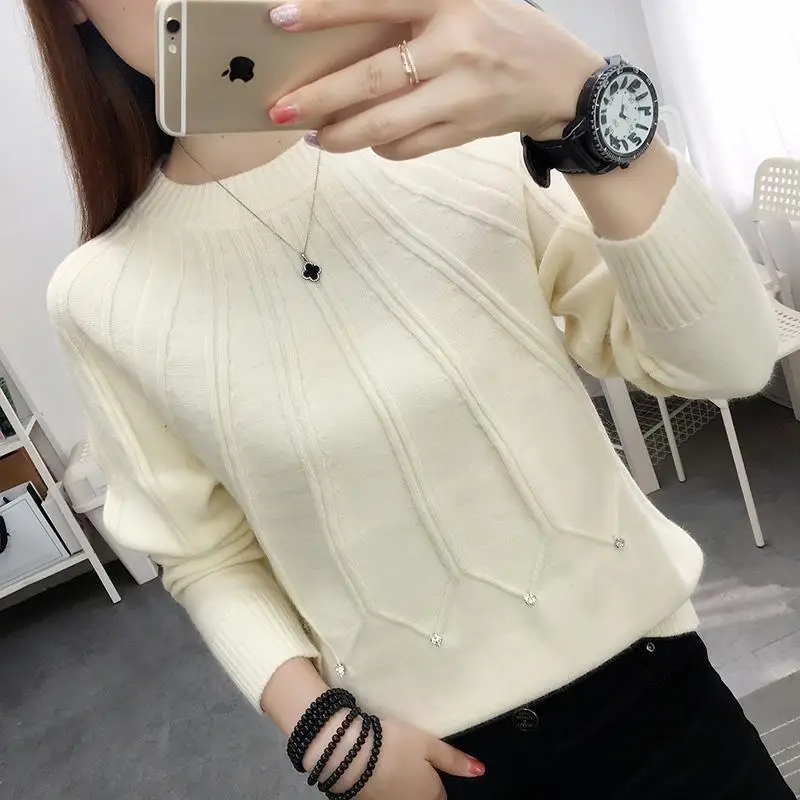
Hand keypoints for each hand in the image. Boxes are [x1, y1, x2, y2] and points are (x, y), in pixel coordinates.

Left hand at [267, 0, 605, 159]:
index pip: (375, 2)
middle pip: (371, 81)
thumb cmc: (507, 30)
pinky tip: (366, 142)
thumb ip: (414, 9)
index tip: (279, 19)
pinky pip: (409, 148)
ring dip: (342, 136)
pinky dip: (381, 148)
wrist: (564, 82)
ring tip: (316, 137)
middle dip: (320, 100)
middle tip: (281, 112)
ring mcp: (460, 97)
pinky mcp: (464, 132)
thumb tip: (354, 30)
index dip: (325, 11)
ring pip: (386, 126)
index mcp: (450, 1)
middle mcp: (453, 49)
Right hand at [306, 715, 484, 798]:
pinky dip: (383, 784)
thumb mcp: (429, 745)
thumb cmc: (396, 745)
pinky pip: (384, 795)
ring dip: (401, 785)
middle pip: (421, 798)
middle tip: (410, 761)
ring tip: (393, 762)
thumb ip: (454, 760)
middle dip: (420, 786)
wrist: (349, 754)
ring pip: (401, 796)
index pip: (441, 795)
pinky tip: (377, 769)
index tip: (429, 763)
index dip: (437, 779)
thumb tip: (481, 772)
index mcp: (430, 795)